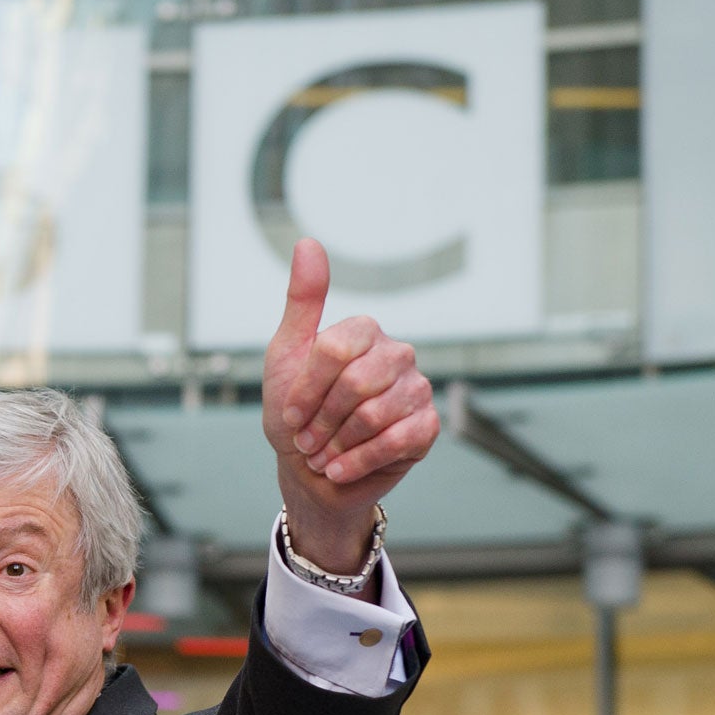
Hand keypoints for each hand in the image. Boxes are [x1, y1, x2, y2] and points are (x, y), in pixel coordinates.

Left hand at [263, 239, 437, 571]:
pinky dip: (359, 462)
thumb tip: (308, 242)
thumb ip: (302, 302)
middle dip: (321, 422)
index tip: (290, 415)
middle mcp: (397, 354)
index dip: (306, 390)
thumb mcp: (286, 356)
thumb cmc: (296, 414)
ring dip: (337, 445)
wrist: (312, 472)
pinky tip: (341, 469)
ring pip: (374, 415)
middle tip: (308, 441)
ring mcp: (417, 389)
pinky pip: (397, 441)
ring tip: (324, 455)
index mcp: (364, 331)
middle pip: (355, 384)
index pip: (334, 350)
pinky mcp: (428, 426)